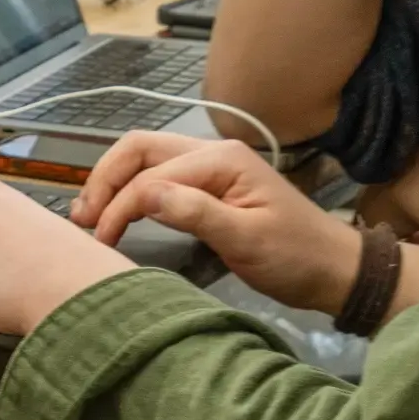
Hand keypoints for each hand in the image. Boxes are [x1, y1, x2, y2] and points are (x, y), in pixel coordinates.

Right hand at [71, 133, 362, 315]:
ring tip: (91, 216)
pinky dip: (132, 190)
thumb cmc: (296, 258)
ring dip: (114, 183)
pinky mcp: (211, 185)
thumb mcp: (247, 240)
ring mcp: (211, 166)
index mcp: (220, 160)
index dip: (119, 205)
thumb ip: (195, 212)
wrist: (336, 270)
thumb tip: (142, 194)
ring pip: (146, 159)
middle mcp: (211, 151)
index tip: (101, 241)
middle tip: (82, 219)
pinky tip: (120, 213)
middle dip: (104, 180)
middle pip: (139, 149)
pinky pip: (160, 175)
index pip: (151, 175)